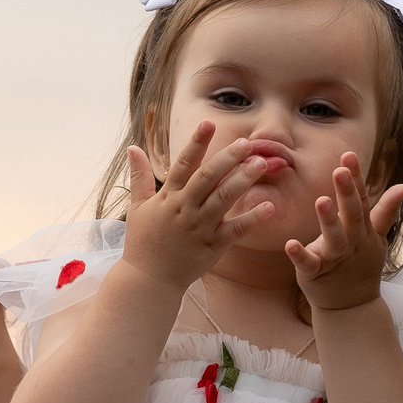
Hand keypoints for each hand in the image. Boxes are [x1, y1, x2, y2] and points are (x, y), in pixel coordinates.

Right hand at [119, 121, 275, 291]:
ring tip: (261, 163)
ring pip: (224, 199)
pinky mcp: (212, 246)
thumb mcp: (137, 207)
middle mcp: (185, 209)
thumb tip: (133, 148)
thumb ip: (139, 177)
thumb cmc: (142, 242)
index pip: (183, 164)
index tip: (208, 123)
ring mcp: (200, 228)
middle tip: (247, 142)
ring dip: (243, 179)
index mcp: (168, 197)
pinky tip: (269, 205)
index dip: (196, 143)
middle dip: (228, 158)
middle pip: (208, 177)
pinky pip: (235, 230)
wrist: (148, 279)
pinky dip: (252, 218)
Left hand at [286, 151, 402, 312]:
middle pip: (351, 215)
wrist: (352, 306)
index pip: (361, 199)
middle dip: (347, 193)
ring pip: (334, 239)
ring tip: (321, 200)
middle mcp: (352, 241)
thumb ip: (386, 211)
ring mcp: (335, 258)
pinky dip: (300, 255)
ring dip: (329, 221)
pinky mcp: (316, 273)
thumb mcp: (376, 238)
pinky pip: (308, 264)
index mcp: (362, 229)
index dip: (355, 178)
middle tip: (339, 170)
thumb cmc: (361, 265)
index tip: (349, 155)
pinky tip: (291, 244)